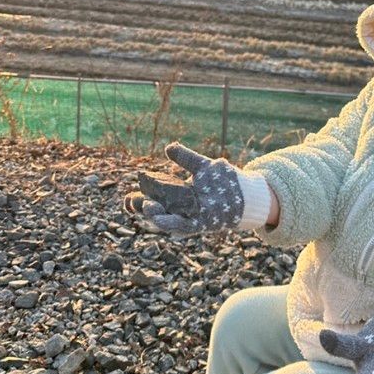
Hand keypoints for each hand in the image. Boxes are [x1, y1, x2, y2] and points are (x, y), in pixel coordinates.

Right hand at [123, 142, 244, 236]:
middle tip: (132, 200)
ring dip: (154, 216)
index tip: (127, 197)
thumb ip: (186, 158)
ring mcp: (189, 218)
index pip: (151, 199)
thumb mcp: (203, 167)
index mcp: (176, 197)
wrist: (246, 195)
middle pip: (155, 211)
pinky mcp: (201, 223)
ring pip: (166, 220)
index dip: (136, 201)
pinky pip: (183, 226)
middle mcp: (180, 210)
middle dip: (142, 207)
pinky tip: (160, 219)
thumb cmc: (224, 182)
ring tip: (146, 208)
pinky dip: (171, 223)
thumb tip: (169, 147)